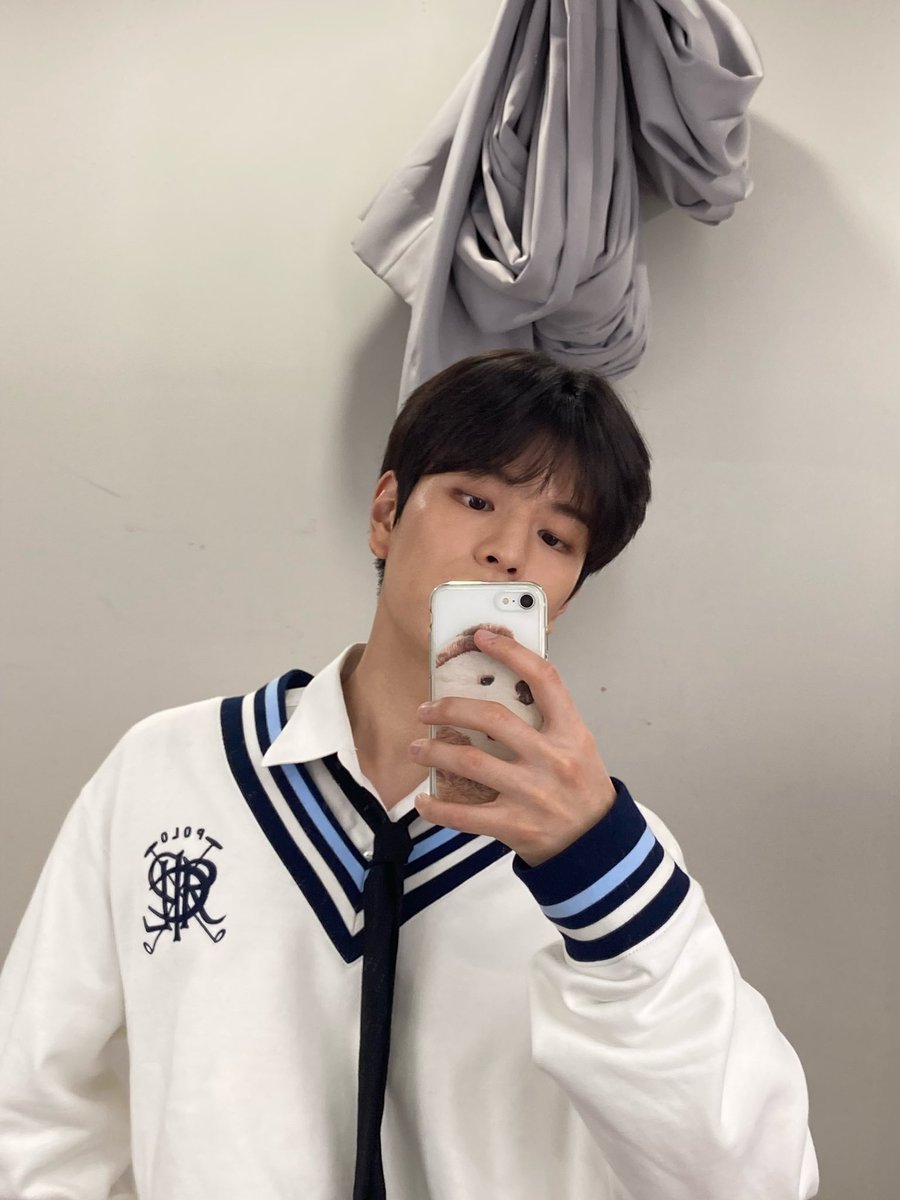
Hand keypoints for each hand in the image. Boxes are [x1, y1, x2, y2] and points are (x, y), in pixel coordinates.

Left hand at [410, 627, 616, 865]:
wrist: (598, 847)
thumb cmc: (580, 789)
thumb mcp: (577, 747)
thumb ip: (544, 721)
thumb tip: (494, 690)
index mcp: (570, 733)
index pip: (544, 679)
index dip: (512, 652)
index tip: (481, 638)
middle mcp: (552, 759)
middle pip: (493, 719)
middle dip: (450, 709)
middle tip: (425, 710)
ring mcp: (533, 794)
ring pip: (471, 763)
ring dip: (434, 752)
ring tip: (416, 748)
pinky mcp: (516, 826)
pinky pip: (466, 815)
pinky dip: (438, 808)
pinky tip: (423, 801)